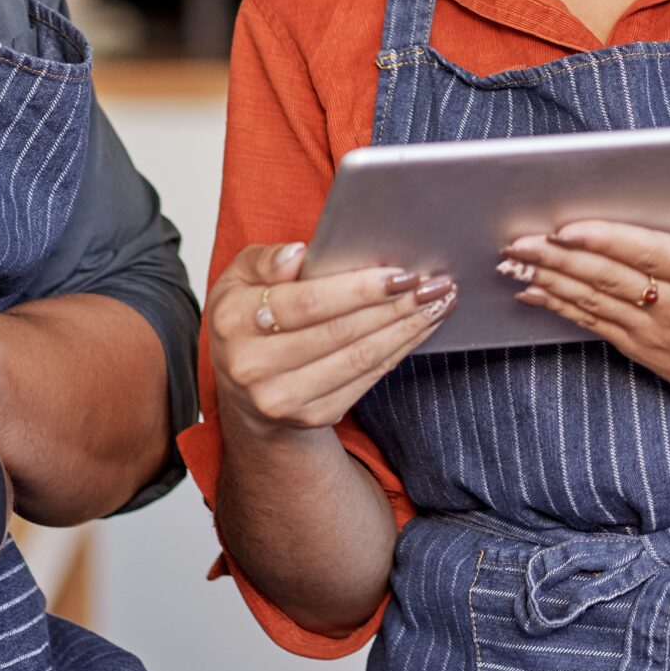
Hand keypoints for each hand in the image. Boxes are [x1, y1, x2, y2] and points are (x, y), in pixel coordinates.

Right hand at [207, 242, 455, 439]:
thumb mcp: (239, 278)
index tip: (400, 273)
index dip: (358, 289)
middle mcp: (253, 366)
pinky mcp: (312, 416)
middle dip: (394, 306)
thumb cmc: (249, 319)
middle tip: (434, 284)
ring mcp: (283, 398)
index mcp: (233, 321)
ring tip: (437, 303)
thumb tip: (298, 254)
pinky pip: (365, 380)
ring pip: (359, 359)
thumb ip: (264, 260)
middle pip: (340, 332)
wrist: (245, 389)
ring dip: (405, 329)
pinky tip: (419, 329)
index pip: (306, 303)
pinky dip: (398, 352)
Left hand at [497, 144, 669, 436]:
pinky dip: (562, 308)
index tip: (572, 227)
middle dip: (561, 258)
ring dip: (552, 281)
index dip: (609, 241)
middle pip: (612, 278)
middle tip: (519, 238)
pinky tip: (533, 293)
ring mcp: (660, 334)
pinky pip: (596, 327)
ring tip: (512, 261)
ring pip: (596, 303)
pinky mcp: (648, 352)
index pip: (654, 255)